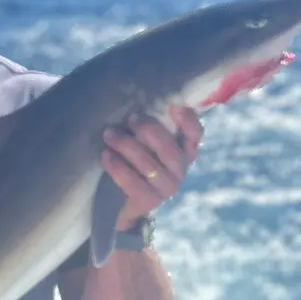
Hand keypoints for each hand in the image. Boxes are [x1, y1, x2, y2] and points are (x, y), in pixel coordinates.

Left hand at [101, 106, 203, 229]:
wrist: (119, 201)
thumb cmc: (132, 158)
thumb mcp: (143, 139)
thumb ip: (147, 123)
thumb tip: (136, 97)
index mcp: (184, 150)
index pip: (195, 135)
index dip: (188, 121)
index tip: (174, 106)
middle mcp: (179, 169)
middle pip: (170, 150)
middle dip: (149, 131)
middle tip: (130, 119)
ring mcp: (166, 188)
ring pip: (150, 166)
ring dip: (127, 147)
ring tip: (109, 134)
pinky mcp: (149, 201)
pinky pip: (134, 184)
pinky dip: (118, 168)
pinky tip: (106, 156)